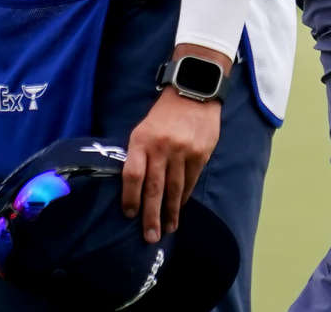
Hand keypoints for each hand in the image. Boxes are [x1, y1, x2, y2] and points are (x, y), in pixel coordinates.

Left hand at [122, 66, 222, 242]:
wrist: (194, 92)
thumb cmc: (162, 116)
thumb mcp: (142, 131)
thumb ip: (137, 156)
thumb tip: (133, 189)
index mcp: (142, 141)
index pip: (133, 175)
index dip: (130, 197)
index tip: (129, 215)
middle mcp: (162, 147)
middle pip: (155, 188)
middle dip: (151, 215)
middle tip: (150, 237)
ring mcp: (184, 151)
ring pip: (175, 188)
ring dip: (171, 212)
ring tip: (167, 229)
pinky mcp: (202, 152)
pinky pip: (191, 180)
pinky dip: (184, 196)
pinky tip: (180, 208)